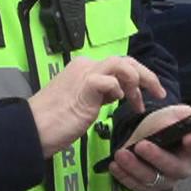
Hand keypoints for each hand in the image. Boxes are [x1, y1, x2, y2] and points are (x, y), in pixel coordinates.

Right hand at [28, 56, 164, 157]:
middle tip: (157, 93)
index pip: (119, 64)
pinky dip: (118, 90)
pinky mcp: (85, 86)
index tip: (143, 95)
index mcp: (84, 68)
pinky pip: (110, 80)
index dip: (137, 78)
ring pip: (122, 65)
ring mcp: (85, 74)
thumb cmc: (54, 121)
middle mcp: (86, 66)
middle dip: (146, 76)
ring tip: (139, 101)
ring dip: (137, 82)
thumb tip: (117, 92)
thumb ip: (100, 93)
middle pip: (125, 61)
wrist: (32, 129)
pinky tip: (117, 102)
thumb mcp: (83, 102)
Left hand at [107, 103, 190, 190]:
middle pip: (173, 168)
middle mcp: (181, 167)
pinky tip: (115, 165)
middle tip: (142, 145)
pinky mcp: (148, 187)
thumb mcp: (177, 114)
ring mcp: (165, 180)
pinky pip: (137, 186)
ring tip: (121, 154)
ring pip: (151, 179)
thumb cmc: (164, 124)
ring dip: (134, 167)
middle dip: (156, 157)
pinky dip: (124, 176)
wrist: (144, 133)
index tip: (187, 137)